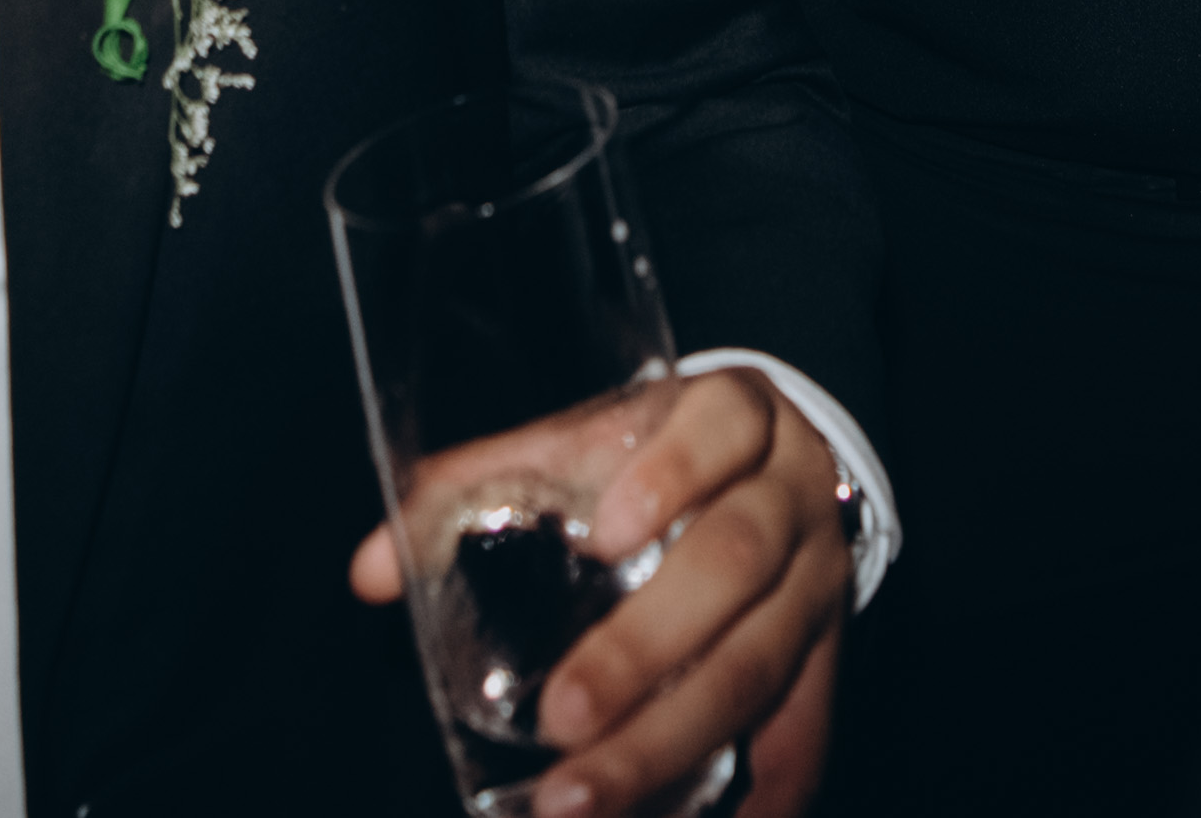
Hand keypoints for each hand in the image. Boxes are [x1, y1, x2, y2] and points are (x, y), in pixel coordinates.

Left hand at [344, 368, 851, 817]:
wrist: (783, 467)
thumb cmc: (660, 457)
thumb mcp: (587, 444)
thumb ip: (480, 487)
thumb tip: (372, 570)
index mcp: (738, 420)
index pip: (722, 426)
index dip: (674, 474)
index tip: (604, 532)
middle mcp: (793, 497)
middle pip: (736, 563)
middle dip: (646, 647)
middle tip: (561, 716)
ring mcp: (819, 581)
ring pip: (761, 661)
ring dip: (671, 739)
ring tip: (580, 797)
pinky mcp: (828, 656)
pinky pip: (804, 733)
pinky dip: (762, 793)